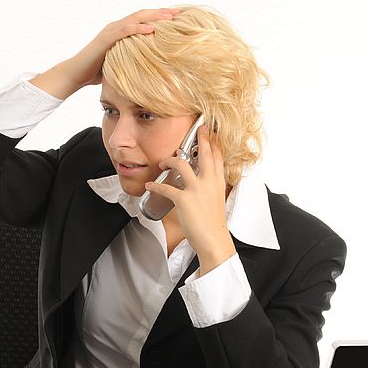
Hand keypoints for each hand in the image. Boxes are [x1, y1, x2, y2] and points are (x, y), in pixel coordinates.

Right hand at [29, 8, 179, 99]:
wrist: (76, 74)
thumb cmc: (97, 72)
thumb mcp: (121, 65)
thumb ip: (133, 62)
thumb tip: (150, 72)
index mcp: (121, 32)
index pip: (144, 20)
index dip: (160, 18)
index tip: (178, 19)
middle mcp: (117, 27)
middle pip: (143, 15)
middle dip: (162, 13)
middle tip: (179, 14)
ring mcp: (111, 31)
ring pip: (136, 18)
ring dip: (154, 17)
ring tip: (170, 18)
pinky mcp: (106, 39)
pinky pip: (125, 30)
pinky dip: (139, 28)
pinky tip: (152, 29)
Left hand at [144, 126, 236, 274]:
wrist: (214, 239)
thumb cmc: (213, 223)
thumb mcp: (216, 200)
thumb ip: (210, 189)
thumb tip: (202, 184)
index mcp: (218, 182)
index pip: (217, 157)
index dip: (213, 143)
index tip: (209, 133)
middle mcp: (209, 182)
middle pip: (205, 153)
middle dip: (201, 138)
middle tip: (198, 128)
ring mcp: (196, 189)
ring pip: (181, 164)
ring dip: (168, 160)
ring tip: (162, 162)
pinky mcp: (184, 200)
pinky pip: (165, 187)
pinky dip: (155, 185)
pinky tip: (149, 185)